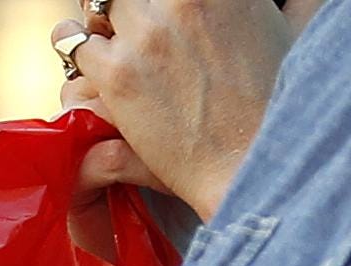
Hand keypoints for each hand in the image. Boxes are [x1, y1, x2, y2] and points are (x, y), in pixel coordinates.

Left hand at [60, 0, 290, 217]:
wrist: (252, 166)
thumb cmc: (273, 106)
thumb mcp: (277, 28)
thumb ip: (251, 4)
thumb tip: (245, 2)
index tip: (158, 8)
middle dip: (132, 3)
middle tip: (131, 18)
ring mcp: (150, 34)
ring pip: (100, 2)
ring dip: (100, 17)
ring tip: (103, 32)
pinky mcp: (118, 74)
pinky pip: (73, 42)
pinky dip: (76, 46)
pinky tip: (87, 57)